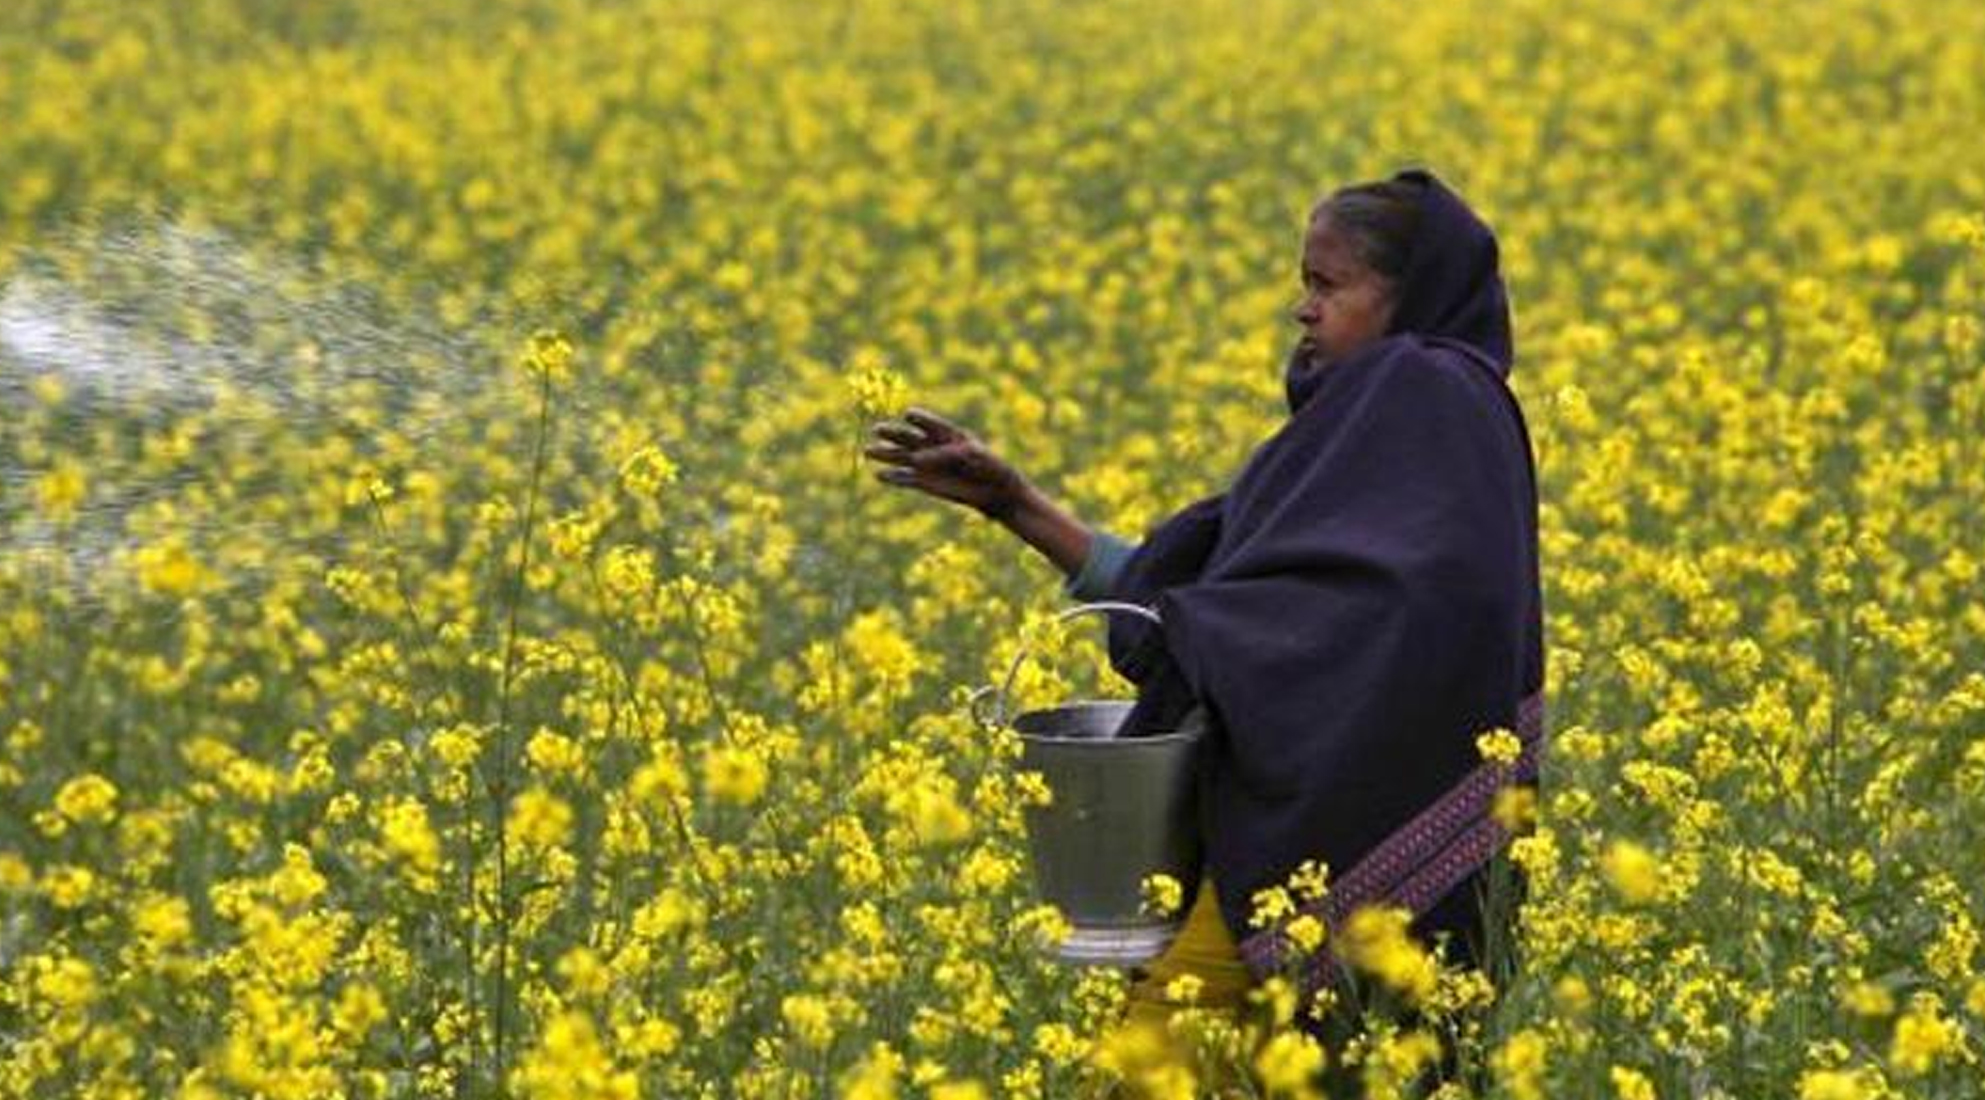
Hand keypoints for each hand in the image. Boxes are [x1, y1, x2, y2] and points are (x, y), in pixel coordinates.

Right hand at [864, 407, 1030, 519]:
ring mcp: (927, 465)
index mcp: (946, 433)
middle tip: (876, 429)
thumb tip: (916, 460)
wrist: (995, 490)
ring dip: (886, 454)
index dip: (918, 419)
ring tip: (868, 451)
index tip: (909, 416)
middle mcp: (932, 446)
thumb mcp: (970, 455)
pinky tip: (880, 475)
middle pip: (908, 437)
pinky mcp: (925, 483)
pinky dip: (893, 478)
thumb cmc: (988, 466)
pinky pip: (905, 479)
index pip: (927, 422)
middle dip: (892, 433)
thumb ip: (944, 454)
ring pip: (901, 457)